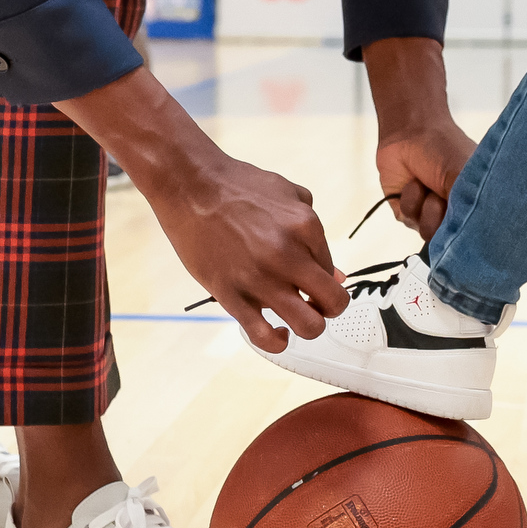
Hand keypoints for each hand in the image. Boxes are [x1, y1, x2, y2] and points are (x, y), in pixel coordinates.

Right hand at [141, 150, 348, 352]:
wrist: (190, 185)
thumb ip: (315, 234)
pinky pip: (264, 335)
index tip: (309, 277)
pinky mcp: (231, 295)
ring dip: (308, 327)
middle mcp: (288, 255)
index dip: (324, 277)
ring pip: (308, 326)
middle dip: (329, 309)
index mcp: (306, 227)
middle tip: (315, 304)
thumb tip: (336, 274)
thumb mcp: (290, 196)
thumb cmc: (238, 187)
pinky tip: (278, 333)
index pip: (333, 270)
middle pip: (333, 303)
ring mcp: (260, 278)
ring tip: (296, 317)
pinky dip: (277, 342)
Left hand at [374, 114, 472, 239]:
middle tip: (442, 193)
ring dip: (425, 206)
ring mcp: (429, 215)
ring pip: (427, 232)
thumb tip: (469, 237)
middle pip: (449, 239)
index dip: (468, 232)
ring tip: (427, 183)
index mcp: (474, 206)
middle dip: (443, 215)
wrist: (410, 131)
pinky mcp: (407, 212)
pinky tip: (413, 182)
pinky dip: (409, 199)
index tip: (462, 216)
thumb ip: (469, 208)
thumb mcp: (464, 175)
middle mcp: (453, 214)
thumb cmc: (444, 148)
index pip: (475, 236)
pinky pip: (408, 220)